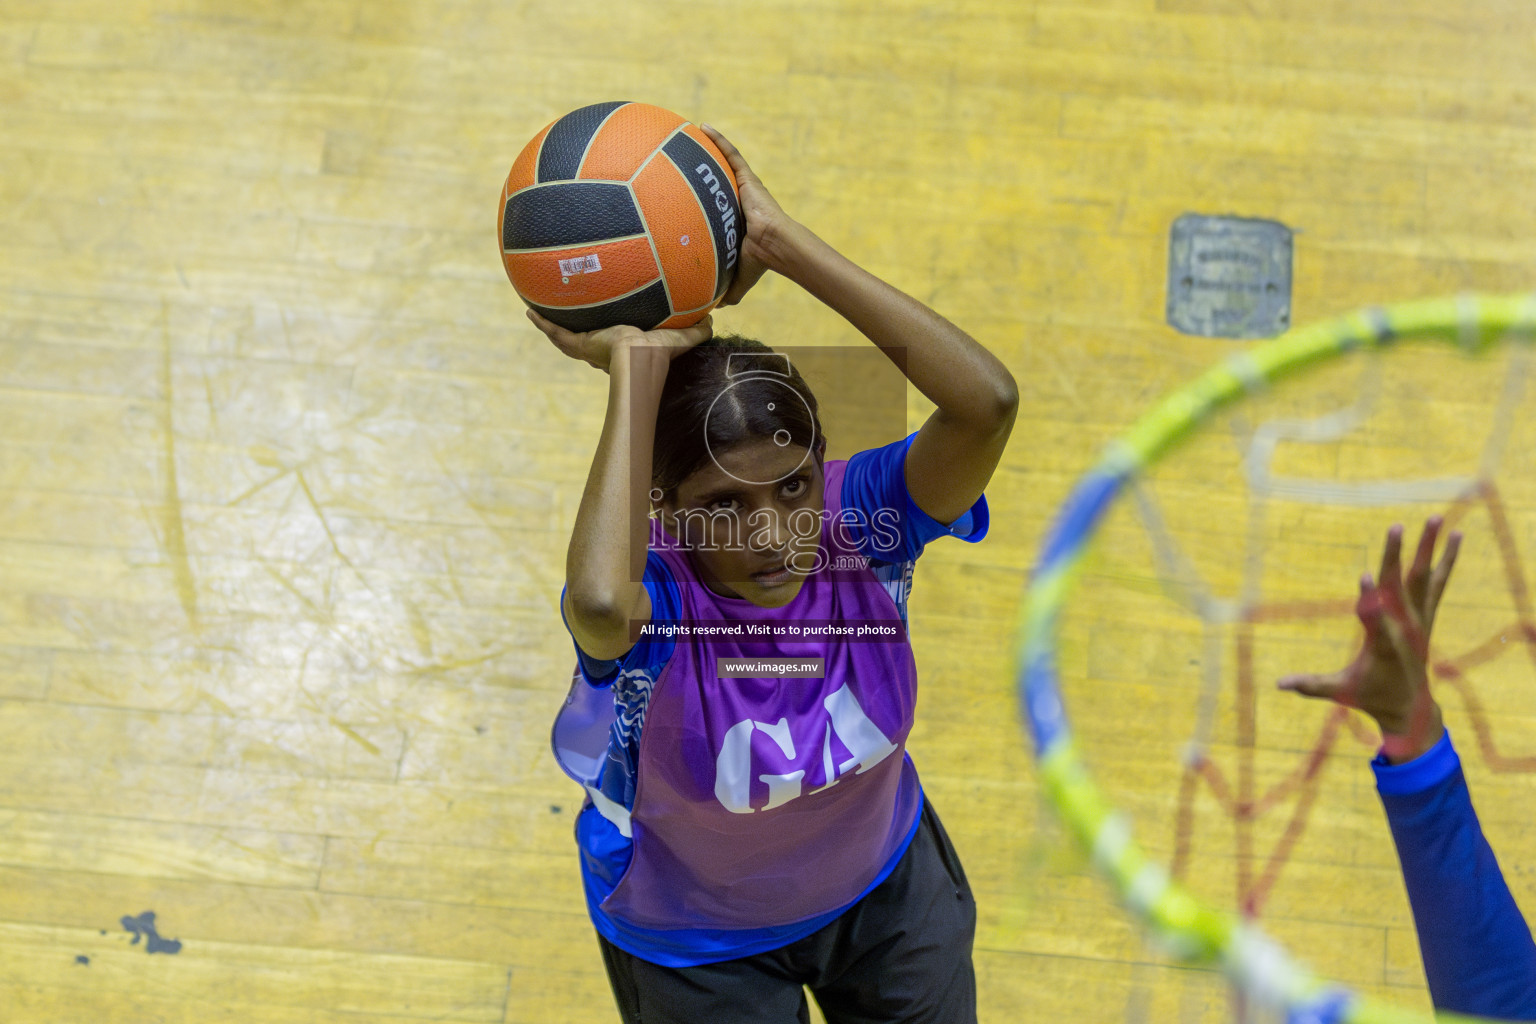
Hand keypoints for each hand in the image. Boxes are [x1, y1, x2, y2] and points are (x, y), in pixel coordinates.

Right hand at [527, 309, 712, 372]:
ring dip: (552, 326)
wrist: (637, 361)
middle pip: (584, 340)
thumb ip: (697, 331)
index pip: (614, 344)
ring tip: (539, 312)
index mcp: (622, 351)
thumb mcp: (680, 338)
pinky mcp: (579, 344)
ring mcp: (587, 348)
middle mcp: (601, 351)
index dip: (610, 338)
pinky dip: (542, 323)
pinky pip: (556, 332)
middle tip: (568, 319)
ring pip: (565, 336)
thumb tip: (713, 318)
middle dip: (577, 332)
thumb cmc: (659, 355)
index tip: (609, 330)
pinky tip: (530, 311)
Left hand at [698, 124, 792, 307]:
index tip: (680, 191)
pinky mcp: (748, 178)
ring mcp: (742, 187)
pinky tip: (703, 126)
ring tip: (686, 132)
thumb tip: (714, 308)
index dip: (700, 196)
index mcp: (732, 218)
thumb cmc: (759, 262)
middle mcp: (735, 199)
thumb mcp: (738, 276)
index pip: (713, 204)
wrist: (774, 246)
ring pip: (721, 162)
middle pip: (714, 179)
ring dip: (706, 146)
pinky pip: (731, 154)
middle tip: (676, 157)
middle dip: (699, 167)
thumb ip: (727, 290)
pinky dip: (718, 139)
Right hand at [1277, 518, 1460, 763]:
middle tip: (1394, 526)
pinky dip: (1446, 559)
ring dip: (1429, 548)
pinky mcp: (1426, 616)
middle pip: (1400, 587)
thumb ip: (1310, 685)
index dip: (1368, 599)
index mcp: (1382, 646)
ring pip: (1424, 578)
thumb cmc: (1370, 697)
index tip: (1363, 577)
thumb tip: (1278, 684)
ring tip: (1435, 518)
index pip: (1374, 619)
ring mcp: (1420, 620)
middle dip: (1395, 557)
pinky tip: (1456, 534)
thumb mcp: (1340, 692)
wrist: (1411, 707)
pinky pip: (1437, 582)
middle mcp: (1405, 628)